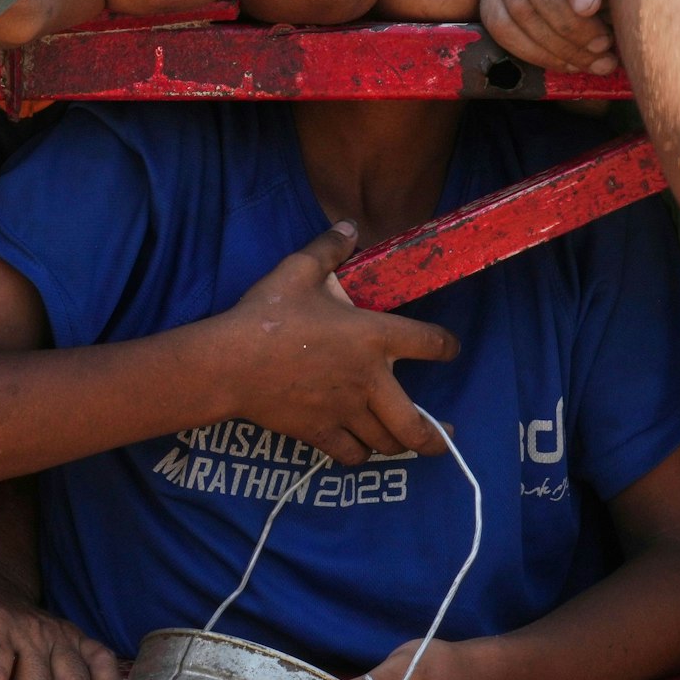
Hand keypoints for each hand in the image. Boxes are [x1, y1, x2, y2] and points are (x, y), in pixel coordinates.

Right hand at [216, 222, 461, 465]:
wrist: (230, 363)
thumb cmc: (267, 315)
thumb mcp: (296, 271)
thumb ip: (328, 249)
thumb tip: (347, 225)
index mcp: (374, 337)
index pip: (431, 343)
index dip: (447, 346)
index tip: (450, 349)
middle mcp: (370, 381)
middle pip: (418, 423)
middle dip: (437, 436)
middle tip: (446, 435)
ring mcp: (346, 411)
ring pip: (387, 442)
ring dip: (397, 444)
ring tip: (401, 443)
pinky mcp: (319, 432)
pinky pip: (351, 455)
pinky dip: (358, 454)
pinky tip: (357, 448)